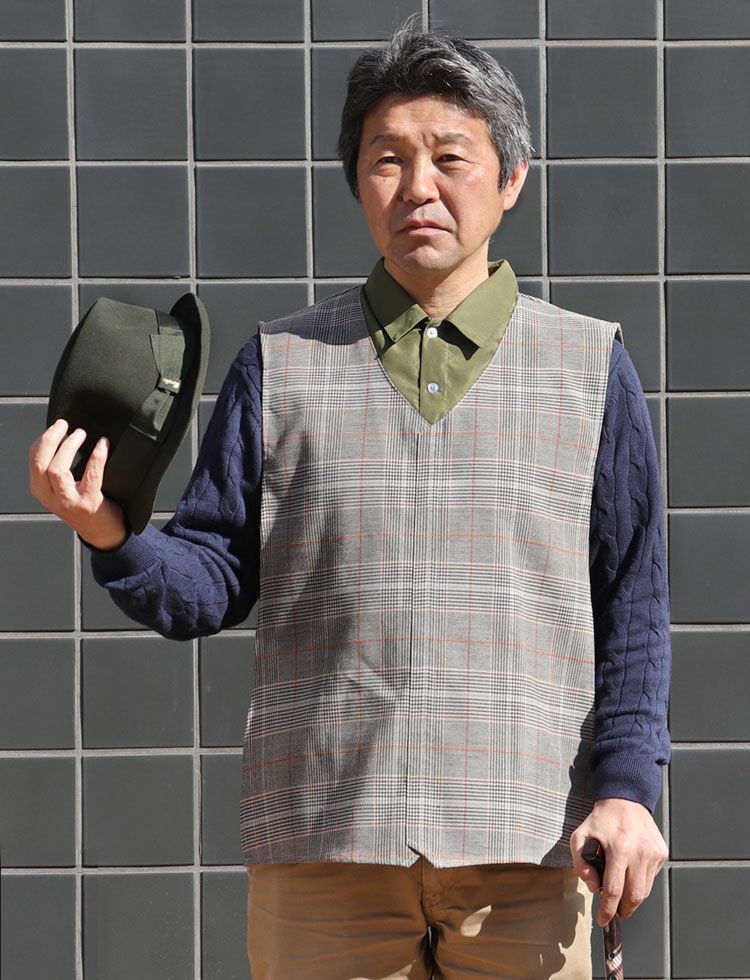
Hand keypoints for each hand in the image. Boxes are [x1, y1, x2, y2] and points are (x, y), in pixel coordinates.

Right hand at [29, 419, 128, 550]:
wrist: (103, 533)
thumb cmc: (84, 506)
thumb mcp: (62, 489)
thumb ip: (58, 469)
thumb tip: (62, 437)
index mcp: (42, 491)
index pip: (33, 461)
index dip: (42, 440)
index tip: (55, 426)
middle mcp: (51, 498)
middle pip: (40, 464)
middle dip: (50, 439)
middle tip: (63, 424)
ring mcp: (69, 502)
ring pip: (57, 470)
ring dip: (69, 447)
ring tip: (80, 433)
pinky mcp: (89, 505)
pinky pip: (91, 476)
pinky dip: (97, 456)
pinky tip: (102, 445)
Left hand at [570, 797, 667, 925]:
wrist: (625, 799)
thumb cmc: (601, 819)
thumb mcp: (580, 836)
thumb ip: (580, 864)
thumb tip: (593, 887)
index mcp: (619, 848)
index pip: (614, 889)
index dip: (608, 909)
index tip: (603, 919)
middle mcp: (639, 852)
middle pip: (634, 896)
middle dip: (623, 910)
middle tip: (614, 912)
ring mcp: (653, 853)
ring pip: (645, 890)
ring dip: (632, 897)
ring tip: (620, 890)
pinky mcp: (661, 853)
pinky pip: (651, 877)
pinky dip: (640, 881)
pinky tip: (630, 870)